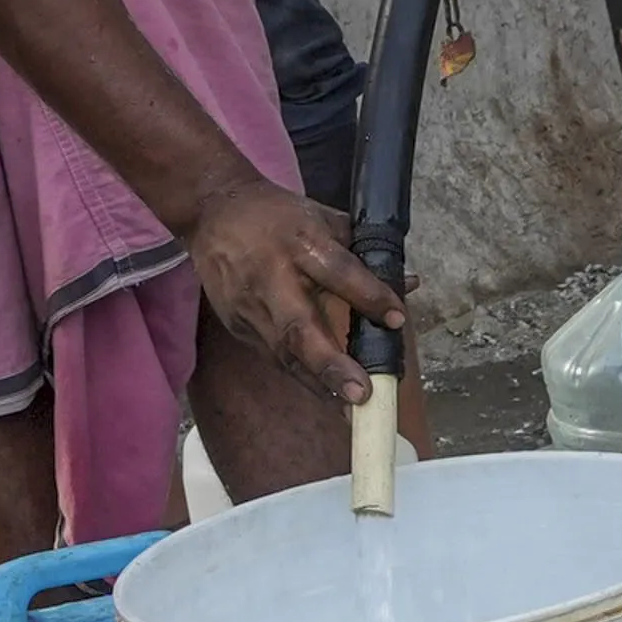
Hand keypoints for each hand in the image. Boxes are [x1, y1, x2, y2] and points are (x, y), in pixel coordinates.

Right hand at [187, 173, 404, 403]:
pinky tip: (327, 394)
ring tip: (350, 410)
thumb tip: (409, 283)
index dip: (369, 296)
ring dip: (318, 383)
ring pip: (285, 353)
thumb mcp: (323, 218)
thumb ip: (365, 254)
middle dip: (332, 365)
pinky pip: (274, 354)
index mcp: (300, 242)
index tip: (397, 320)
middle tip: (361, 394)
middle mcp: (272, 277)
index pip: (339, 272)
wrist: (212, 212)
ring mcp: (250, 305)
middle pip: (300, 328)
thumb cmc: (277, 216)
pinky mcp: (238, 323)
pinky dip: (302, 375)